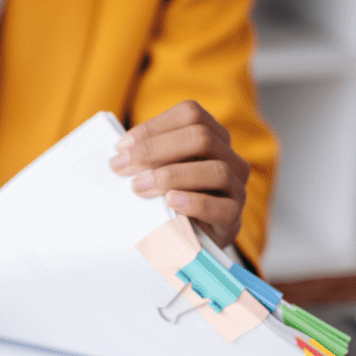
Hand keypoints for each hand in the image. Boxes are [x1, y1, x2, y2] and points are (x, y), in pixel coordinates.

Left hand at [109, 101, 250, 247]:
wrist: (191, 241)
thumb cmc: (169, 200)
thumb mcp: (158, 172)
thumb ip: (147, 158)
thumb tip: (119, 153)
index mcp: (213, 137)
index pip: (190, 114)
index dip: (153, 127)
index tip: (121, 147)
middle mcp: (230, 157)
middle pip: (201, 137)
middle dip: (154, 150)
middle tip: (121, 167)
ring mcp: (236, 187)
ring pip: (215, 170)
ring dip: (171, 175)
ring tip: (139, 187)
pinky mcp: (233, 217)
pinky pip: (221, 207)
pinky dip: (192, 202)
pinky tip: (169, 202)